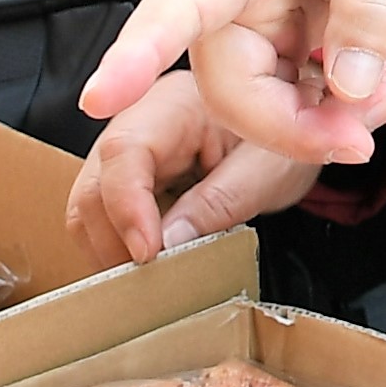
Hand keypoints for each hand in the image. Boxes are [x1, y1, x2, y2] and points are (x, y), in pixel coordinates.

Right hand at [73, 67, 324, 261]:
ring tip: (151, 279)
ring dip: (110, 248)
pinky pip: (104, 216)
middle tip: (149, 282)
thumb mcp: (268, 170)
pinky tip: (151, 266)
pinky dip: (118, 246)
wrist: (296, 127)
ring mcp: (130, 152)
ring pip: (89, 205)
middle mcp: (139, 122)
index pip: (124, 150)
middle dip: (112, 239)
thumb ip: (219, 203)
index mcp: (174, 104)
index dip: (127, 207)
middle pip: (93, 183)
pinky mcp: (132, 178)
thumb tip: (168, 244)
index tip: (149, 253)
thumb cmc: (282, 142)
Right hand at [79, 0, 385, 166]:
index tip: (100, 96)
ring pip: (253, 101)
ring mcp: (253, 16)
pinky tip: (365, 98)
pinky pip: (282, 96)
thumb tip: (349, 88)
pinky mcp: (279, 38)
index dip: (140, 51)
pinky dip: (322, 112)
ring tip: (377, 105)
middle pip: (226, 82)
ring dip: (309, 124)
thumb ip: (374, 12)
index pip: (180, 0)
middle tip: (357, 138)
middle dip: (286, 126)